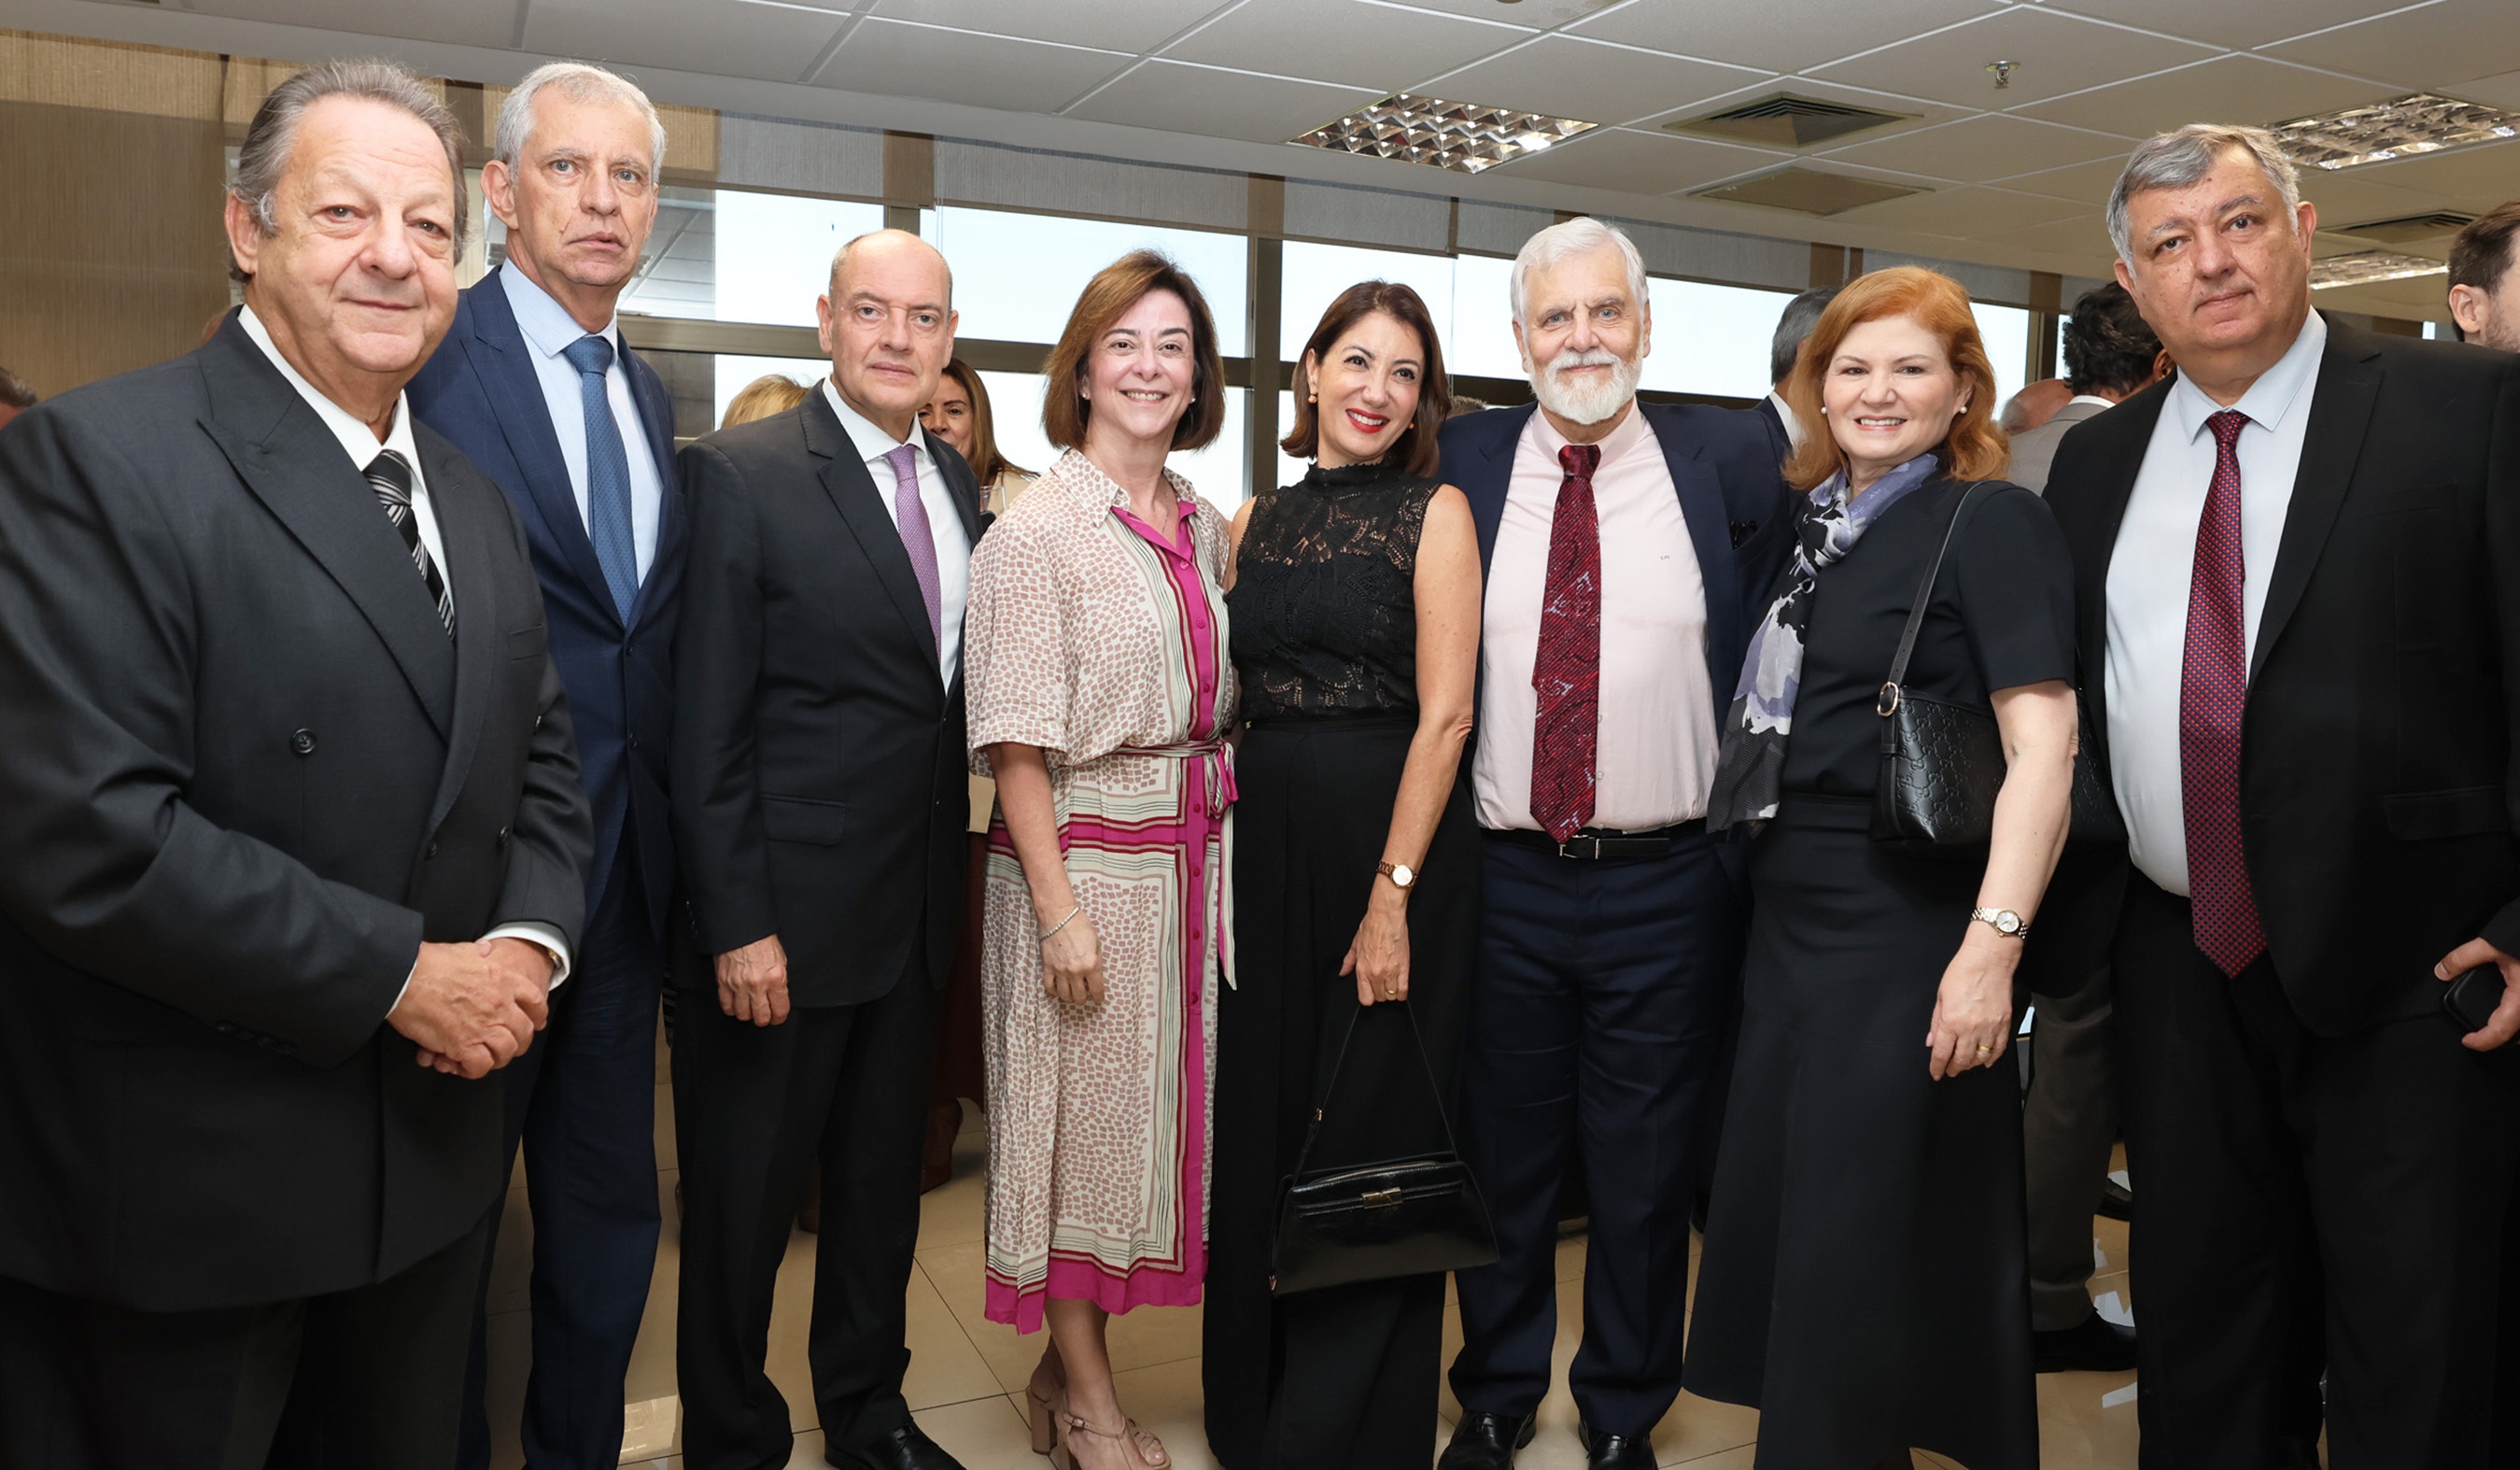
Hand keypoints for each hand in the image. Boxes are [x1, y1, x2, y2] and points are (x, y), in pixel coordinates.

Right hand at [390, 938, 547, 1078]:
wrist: (404, 977)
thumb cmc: (429, 962)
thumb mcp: (463, 950)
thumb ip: (480, 952)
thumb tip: (486, 949)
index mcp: (503, 980)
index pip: (535, 1002)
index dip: (538, 1015)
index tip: (536, 1023)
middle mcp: (500, 1005)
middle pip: (524, 1032)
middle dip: (519, 1042)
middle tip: (508, 1048)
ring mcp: (484, 1026)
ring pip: (506, 1052)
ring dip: (497, 1058)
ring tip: (485, 1059)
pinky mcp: (463, 1045)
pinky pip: (480, 1066)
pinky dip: (474, 1070)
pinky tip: (463, 1066)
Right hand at [715, 935, 790, 1026]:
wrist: (742, 928)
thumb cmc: (762, 940)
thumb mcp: (781, 960)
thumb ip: (779, 981)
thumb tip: (778, 996)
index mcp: (775, 978)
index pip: (780, 1010)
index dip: (779, 1017)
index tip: (778, 1017)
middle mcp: (757, 984)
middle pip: (761, 1017)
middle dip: (765, 1019)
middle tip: (765, 1015)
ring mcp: (739, 985)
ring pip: (743, 1015)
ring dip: (747, 1014)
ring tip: (750, 1009)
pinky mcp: (724, 983)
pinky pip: (726, 1006)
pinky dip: (731, 1008)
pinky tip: (736, 1005)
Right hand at [1040, 905, 1103, 1004]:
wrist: (1058, 916)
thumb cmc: (1080, 925)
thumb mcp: (1096, 942)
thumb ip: (1097, 960)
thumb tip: (1096, 974)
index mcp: (1091, 965)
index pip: (1096, 990)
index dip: (1099, 997)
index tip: (1098, 999)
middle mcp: (1075, 971)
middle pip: (1079, 997)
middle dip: (1083, 999)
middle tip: (1085, 995)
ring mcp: (1060, 971)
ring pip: (1064, 995)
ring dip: (1069, 997)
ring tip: (1072, 994)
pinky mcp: (1047, 967)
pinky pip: (1049, 987)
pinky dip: (1054, 991)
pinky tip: (1058, 990)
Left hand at [1341, 894, 1409, 1006]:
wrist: (1385, 917)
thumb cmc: (1371, 927)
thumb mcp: (1355, 945)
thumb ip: (1348, 962)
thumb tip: (1343, 972)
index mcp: (1362, 969)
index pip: (1365, 998)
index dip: (1369, 997)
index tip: (1372, 993)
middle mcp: (1375, 973)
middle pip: (1380, 998)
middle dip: (1381, 993)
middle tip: (1382, 984)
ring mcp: (1390, 972)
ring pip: (1392, 996)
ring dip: (1392, 992)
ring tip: (1392, 983)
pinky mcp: (1403, 968)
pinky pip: (1403, 990)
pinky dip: (1402, 992)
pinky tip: (1401, 987)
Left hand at [1927, 928, 2018, 1080]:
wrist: (1989, 960)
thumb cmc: (1962, 972)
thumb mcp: (1941, 996)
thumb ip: (1936, 1022)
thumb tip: (1931, 1041)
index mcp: (1951, 1021)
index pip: (1942, 1053)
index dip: (1937, 1066)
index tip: (1936, 1073)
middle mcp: (1971, 1028)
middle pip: (1961, 1059)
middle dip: (1954, 1068)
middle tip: (1950, 1071)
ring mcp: (1990, 1028)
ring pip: (1981, 1057)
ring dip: (1971, 1064)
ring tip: (1965, 1065)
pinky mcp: (2005, 1024)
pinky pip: (1999, 1048)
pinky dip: (1992, 1058)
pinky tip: (1986, 1061)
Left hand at [2435, 938, 2519, 1049]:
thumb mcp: (2492, 945)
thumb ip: (2463, 958)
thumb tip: (2442, 971)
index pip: (2501, 1032)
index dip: (2482, 1041)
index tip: (2467, 1041)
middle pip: (2517, 1034)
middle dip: (2497, 1039)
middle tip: (2478, 1036)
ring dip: (2511, 1029)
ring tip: (2493, 1026)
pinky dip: (2518, 1016)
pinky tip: (2509, 1008)